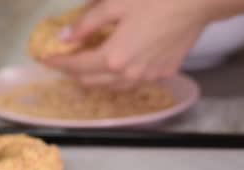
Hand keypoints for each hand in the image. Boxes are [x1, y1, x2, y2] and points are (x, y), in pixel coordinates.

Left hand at [44, 0, 211, 89]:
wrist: (198, 1)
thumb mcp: (115, 3)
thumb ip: (87, 23)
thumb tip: (65, 38)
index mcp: (113, 57)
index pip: (76, 66)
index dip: (58, 62)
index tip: (46, 59)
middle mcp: (129, 74)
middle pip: (91, 81)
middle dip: (74, 73)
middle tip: (66, 60)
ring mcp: (148, 77)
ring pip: (111, 87)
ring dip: (95, 78)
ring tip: (88, 65)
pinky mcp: (164, 73)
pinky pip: (132, 82)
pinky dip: (118, 77)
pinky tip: (118, 65)